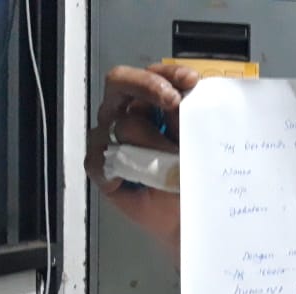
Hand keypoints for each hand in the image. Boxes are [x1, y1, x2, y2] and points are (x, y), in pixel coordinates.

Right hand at [84, 63, 199, 256]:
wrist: (184, 217)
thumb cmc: (191, 177)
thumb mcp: (197, 143)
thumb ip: (191, 118)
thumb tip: (190, 96)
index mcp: (151, 102)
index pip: (153, 74)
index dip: (169, 73)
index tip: (191, 81)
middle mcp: (125, 112)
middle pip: (120, 82)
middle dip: (148, 86)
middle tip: (173, 102)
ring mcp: (108, 136)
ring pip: (122, 124)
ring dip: (153, 143)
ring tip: (174, 165)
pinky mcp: (97, 164)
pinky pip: (102, 156)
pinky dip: (125, 167)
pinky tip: (143, 179)